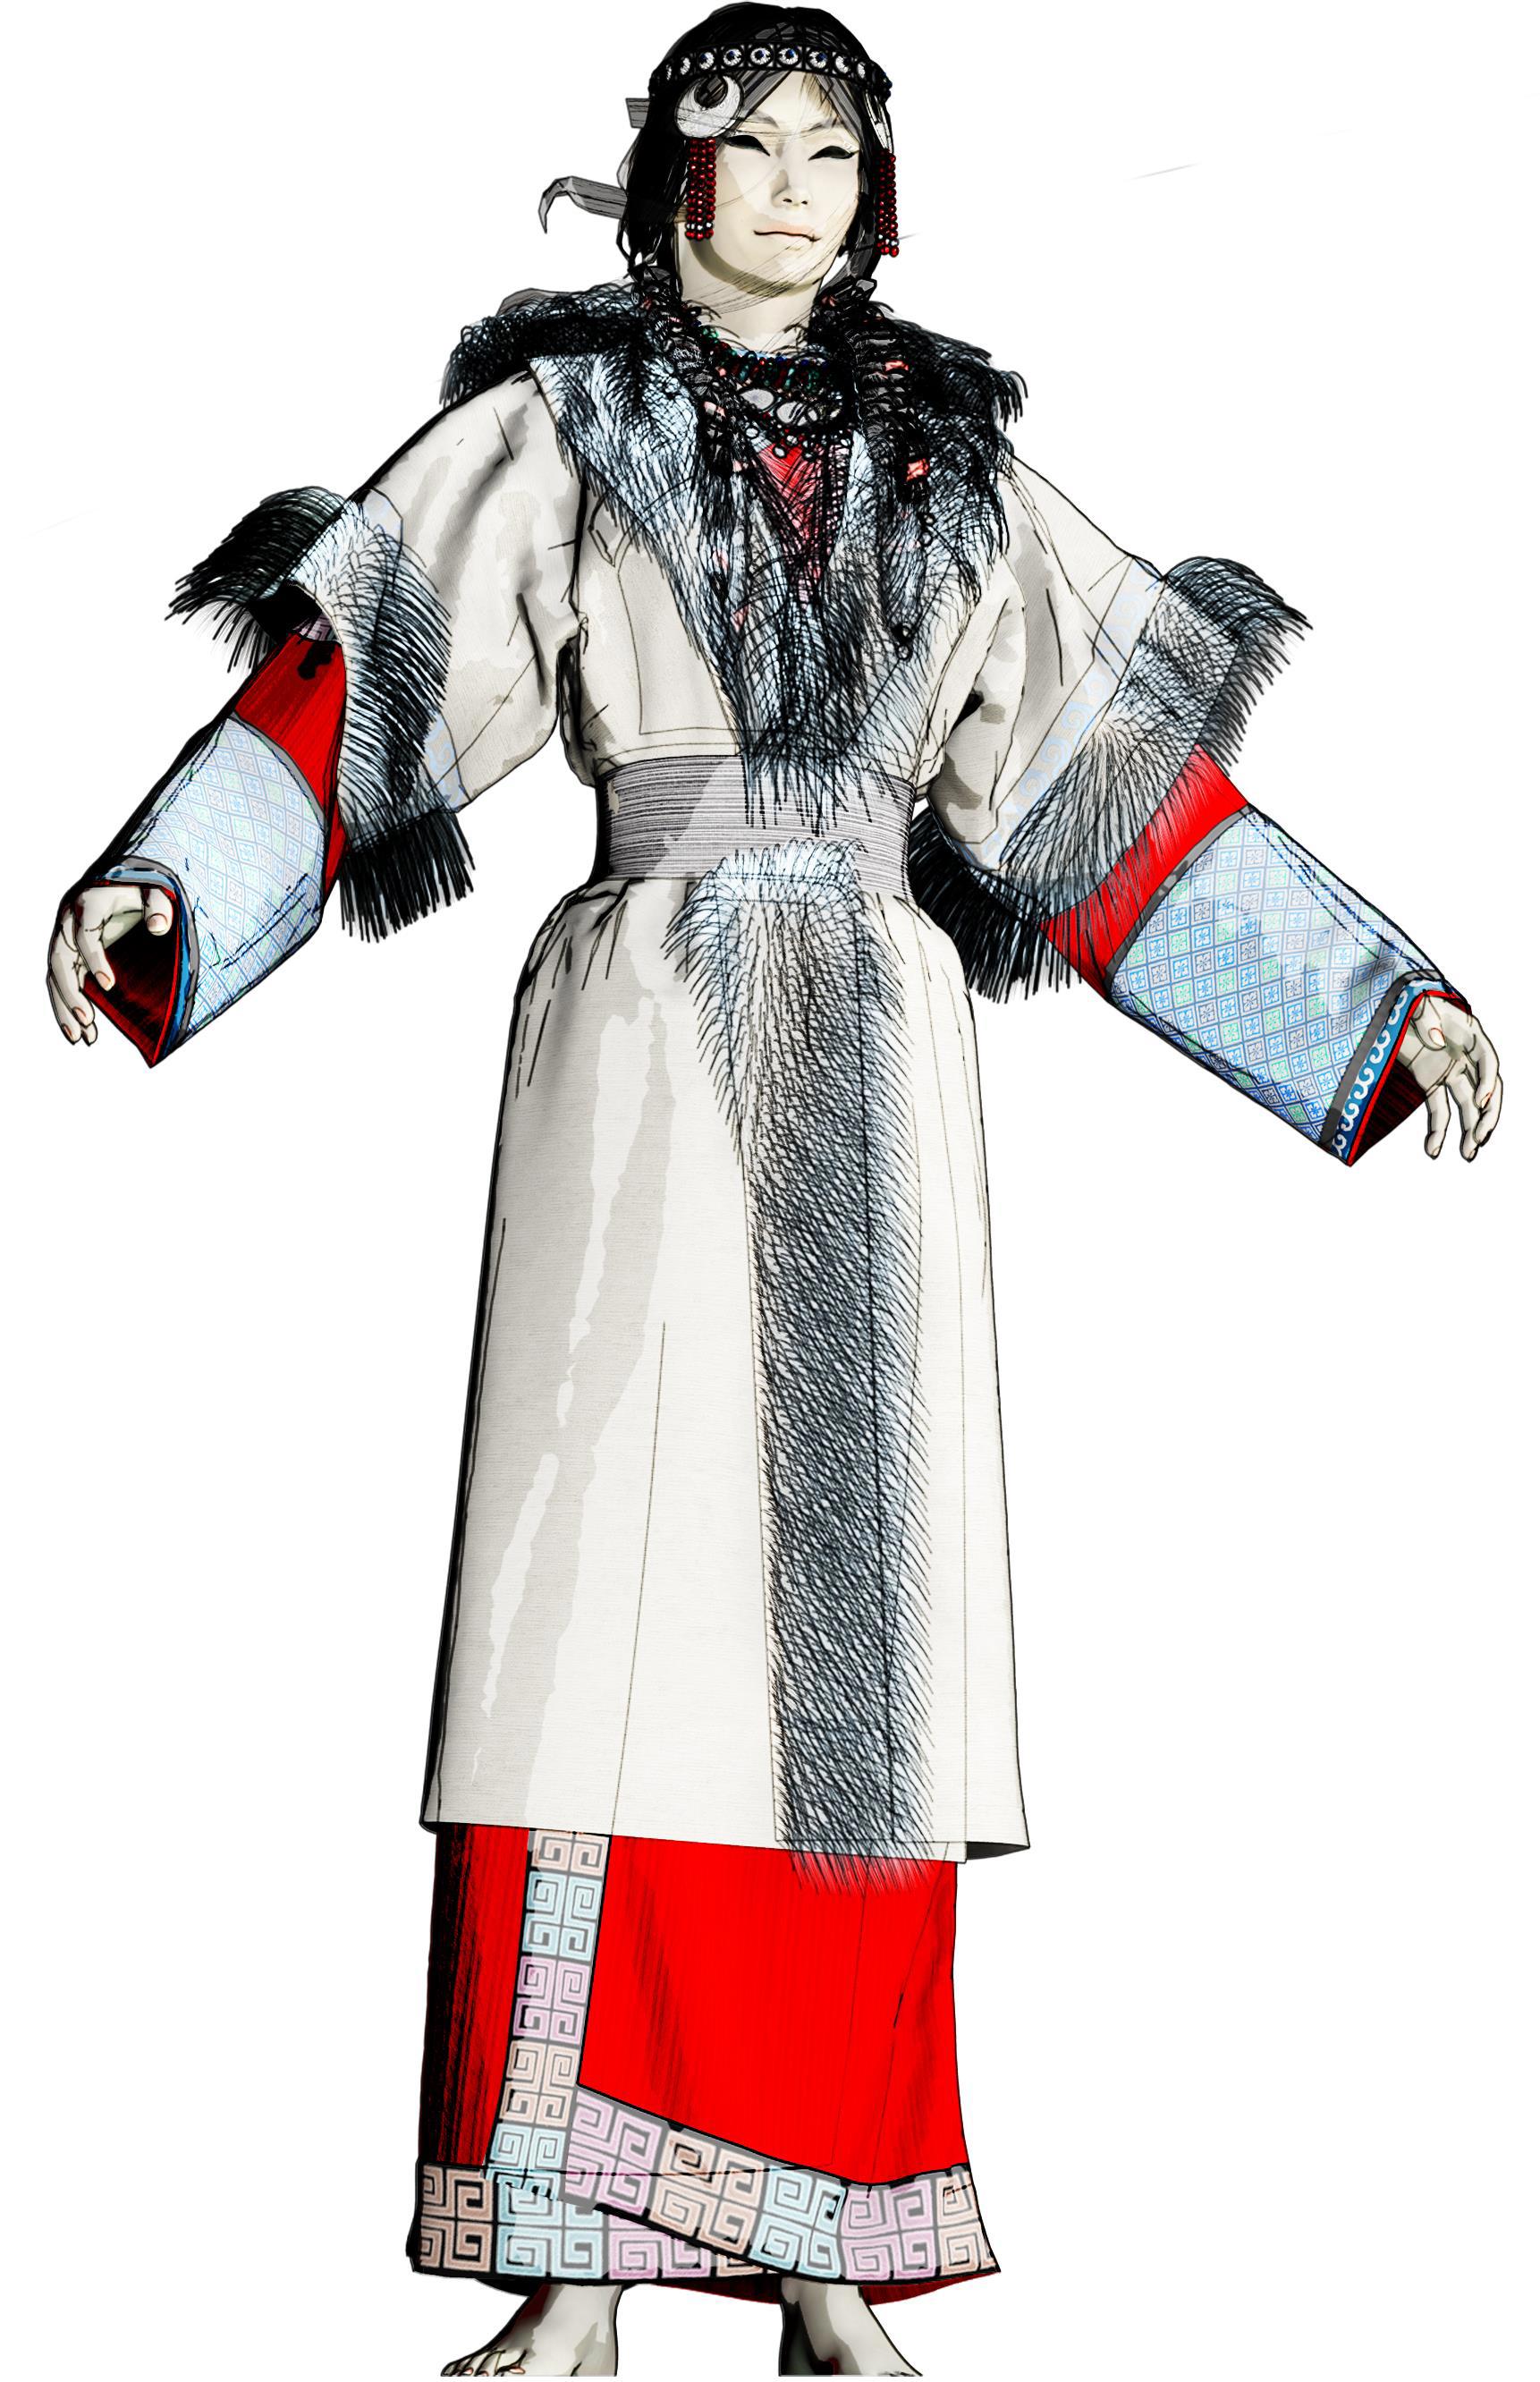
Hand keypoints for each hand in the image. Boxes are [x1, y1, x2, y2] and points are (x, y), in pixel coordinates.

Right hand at [47, 882, 174, 1047]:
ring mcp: (65, 938)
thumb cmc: (142, 887)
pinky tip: (82, 1032)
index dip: (94, 959)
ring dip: (64, 1007)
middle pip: (59, 959)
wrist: (126, 882)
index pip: (84, 934)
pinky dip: (67, 1006)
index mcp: (89, 903)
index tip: (109, 986)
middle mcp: (69, 920)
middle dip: (70, 992)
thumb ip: (160, 904)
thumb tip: (159, 926)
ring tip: (80, 1038)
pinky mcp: (69, 953)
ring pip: (55, 975)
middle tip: (87, 1019)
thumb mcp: (156, 889)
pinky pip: (60, 981)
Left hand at [1396, 993, 1502, 1159]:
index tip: (1480, 1101)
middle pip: (1484, 1087)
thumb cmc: (1404, 1000)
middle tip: (1480, 1139)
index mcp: (1467, 1031)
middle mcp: (1464, 1054)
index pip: (1486, 1059)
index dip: (1487, 1081)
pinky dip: (1437, 1130)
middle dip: (1486, 1115)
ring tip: (1468, 1155)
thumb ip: (1425, 1017)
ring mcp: (1449, 1069)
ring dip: (1469, 1130)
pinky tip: (1433, 1151)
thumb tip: (1437, 1042)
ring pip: (1466, 1104)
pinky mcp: (1431, 1081)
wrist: (1385, 1006)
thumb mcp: (1413, 1001)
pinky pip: (1439, 1109)